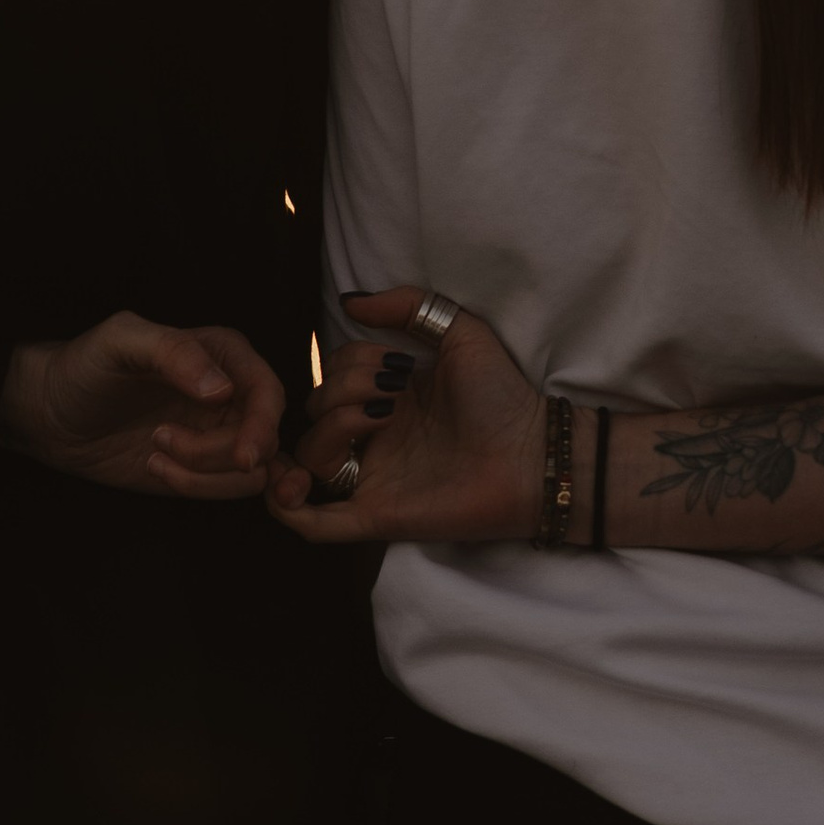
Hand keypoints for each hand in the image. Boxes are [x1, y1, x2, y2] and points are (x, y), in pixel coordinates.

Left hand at [0, 314, 283, 498]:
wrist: (53, 414)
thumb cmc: (85, 366)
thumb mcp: (120, 342)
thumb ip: (173, 352)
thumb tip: (221, 389)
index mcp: (224, 354)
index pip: (269, 392)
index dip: (263, 427)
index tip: (244, 455)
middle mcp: (232, 393)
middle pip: (265, 438)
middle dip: (218, 454)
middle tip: (161, 438)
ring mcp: (220, 433)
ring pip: (251, 473)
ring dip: (203, 474)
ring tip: (155, 451)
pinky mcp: (204, 468)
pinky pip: (229, 490)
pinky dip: (200, 489)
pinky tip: (159, 469)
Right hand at [267, 285, 543, 547]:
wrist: (533, 456)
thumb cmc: (504, 396)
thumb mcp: (461, 332)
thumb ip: (409, 305)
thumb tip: (349, 301)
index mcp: (388, 396)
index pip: (334, 373)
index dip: (352, 361)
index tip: (400, 363)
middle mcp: (374, 437)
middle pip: (315, 409)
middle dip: (342, 389)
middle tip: (394, 394)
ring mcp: (373, 478)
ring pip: (310, 455)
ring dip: (332, 428)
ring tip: (381, 420)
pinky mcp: (377, 515)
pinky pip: (314, 524)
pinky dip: (290, 509)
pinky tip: (297, 484)